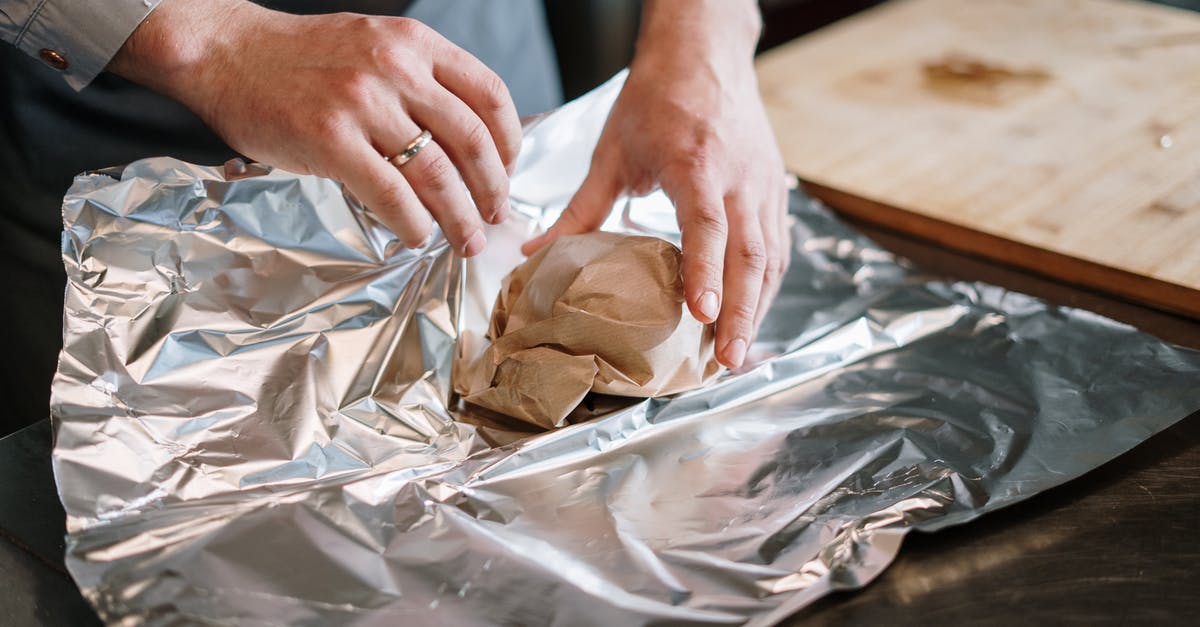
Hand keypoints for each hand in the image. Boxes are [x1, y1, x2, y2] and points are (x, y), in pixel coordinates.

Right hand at [109, 0, 521, 254]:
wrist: (227, 52)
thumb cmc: (303, 58)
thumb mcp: (375, 45)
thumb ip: (421, 81)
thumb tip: (467, 140)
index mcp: (415, 43)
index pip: (490, 95)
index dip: (509, 142)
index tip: (508, 171)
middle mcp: (395, 67)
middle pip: (472, 140)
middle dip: (493, 188)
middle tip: (496, 216)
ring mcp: (362, 102)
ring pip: (436, 173)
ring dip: (459, 217)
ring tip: (467, 240)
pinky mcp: (329, 139)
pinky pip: (390, 193)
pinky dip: (412, 223)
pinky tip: (416, 236)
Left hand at [522, 1, 788, 368]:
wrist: (704, 52)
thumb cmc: (657, 98)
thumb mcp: (612, 151)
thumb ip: (580, 210)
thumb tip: (535, 254)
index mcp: (697, 164)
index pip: (708, 226)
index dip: (706, 272)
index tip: (701, 314)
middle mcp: (739, 178)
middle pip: (750, 254)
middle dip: (741, 313)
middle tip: (727, 360)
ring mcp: (763, 185)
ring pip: (771, 257)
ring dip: (757, 308)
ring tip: (738, 353)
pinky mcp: (773, 190)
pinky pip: (777, 246)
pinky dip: (767, 286)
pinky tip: (752, 315)